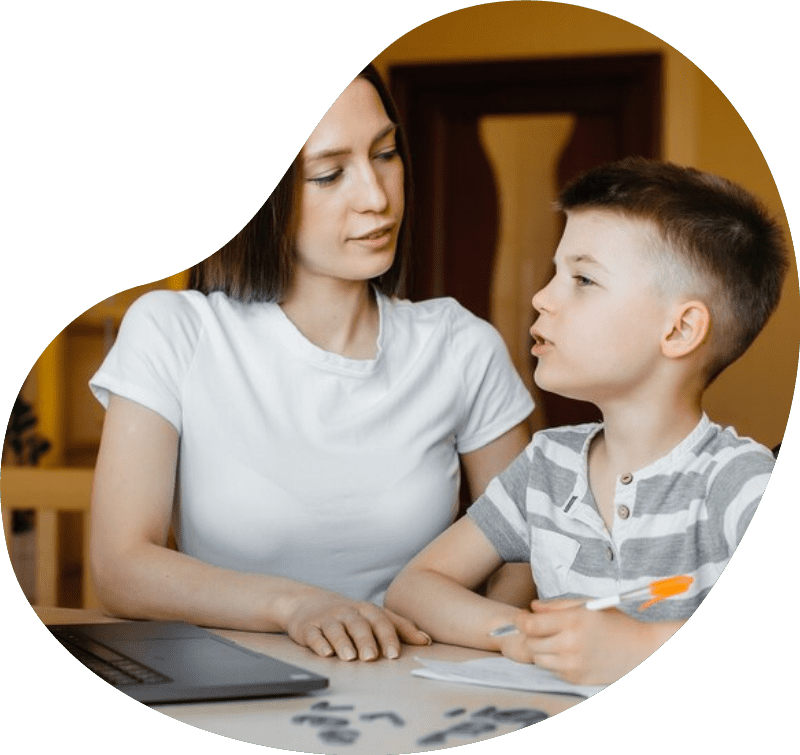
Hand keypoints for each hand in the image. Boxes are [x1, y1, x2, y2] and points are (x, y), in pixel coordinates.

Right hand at [284, 592, 431, 660]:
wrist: (306, 603)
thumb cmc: (348, 615)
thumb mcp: (373, 616)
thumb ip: (400, 627)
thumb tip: (427, 641)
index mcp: (366, 610)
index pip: (381, 621)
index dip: (388, 637)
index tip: (395, 654)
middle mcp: (348, 613)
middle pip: (359, 625)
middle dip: (366, 641)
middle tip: (371, 657)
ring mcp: (327, 619)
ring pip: (336, 629)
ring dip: (343, 642)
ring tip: (349, 657)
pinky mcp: (308, 628)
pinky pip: (314, 635)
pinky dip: (319, 643)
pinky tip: (325, 653)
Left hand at [500, 598, 669, 684]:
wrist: (642, 651)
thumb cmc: (615, 623)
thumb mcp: (587, 605)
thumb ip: (556, 605)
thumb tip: (532, 607)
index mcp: (572, 621)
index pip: (529, 625)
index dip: (520, 620)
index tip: (520, 617)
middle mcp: (570, 644)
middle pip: (529, 642)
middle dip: (529, 634)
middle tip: (537, 628)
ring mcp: (572, 664)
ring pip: (538, 658)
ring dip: (540, 649)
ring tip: (553, 640)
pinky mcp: (576, 678)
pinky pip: (552, 669)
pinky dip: (553, 661)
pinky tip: (567, 652)